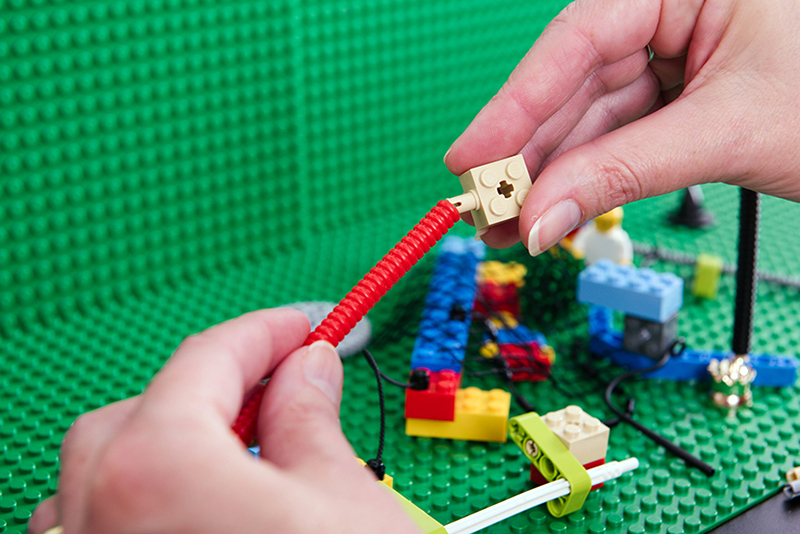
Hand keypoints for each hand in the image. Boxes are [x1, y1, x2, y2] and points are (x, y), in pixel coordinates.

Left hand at [28, 309, 419, 533]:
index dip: (271, 331)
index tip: (313, 324)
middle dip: (216, 389)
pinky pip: (90, 532)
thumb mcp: (346, 500)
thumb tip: (307, 368)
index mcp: (158, 469)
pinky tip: (202, 520)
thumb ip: (312, 415)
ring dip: (172, 445)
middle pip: (141, 411)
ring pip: (102, 474)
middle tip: (289, 390)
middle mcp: (95, 519)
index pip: (209, 358)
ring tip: (249, 456)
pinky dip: (142, 505)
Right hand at [445, 0, 799, 252]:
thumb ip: (623, 173)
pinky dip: (586, 177)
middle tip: (485, 208)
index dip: (514, 104)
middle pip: (574, 84)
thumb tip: (541, 216)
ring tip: (511, 227)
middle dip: (528, 154)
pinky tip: (553, 210)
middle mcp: (669, 9)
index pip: (577, 39)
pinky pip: (616, 135)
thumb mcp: (726, 131)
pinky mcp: (677, 94)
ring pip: (589, 117)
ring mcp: (672, 52)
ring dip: (548, 175)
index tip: (469, 158)